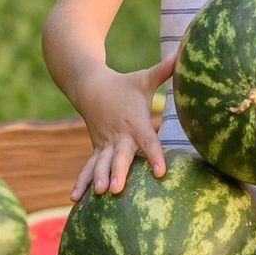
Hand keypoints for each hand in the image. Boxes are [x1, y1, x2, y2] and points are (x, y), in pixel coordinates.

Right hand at [70, 52, 176, 199]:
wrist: (91, 87)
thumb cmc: (125, 85)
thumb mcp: (144, 78)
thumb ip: (163, 70)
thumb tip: (181, 55)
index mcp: (136, 123)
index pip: (148, 142)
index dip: (154, 156)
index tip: (160, 172)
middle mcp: (120, 137)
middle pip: (121, 157)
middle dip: (118, 172)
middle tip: (117, 189)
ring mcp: (106, 144)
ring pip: (102, 164)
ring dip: (99, 179)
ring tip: (99, 194)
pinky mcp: (97, 149)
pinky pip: (88, 167)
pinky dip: (81, 181)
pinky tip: (74, 199)